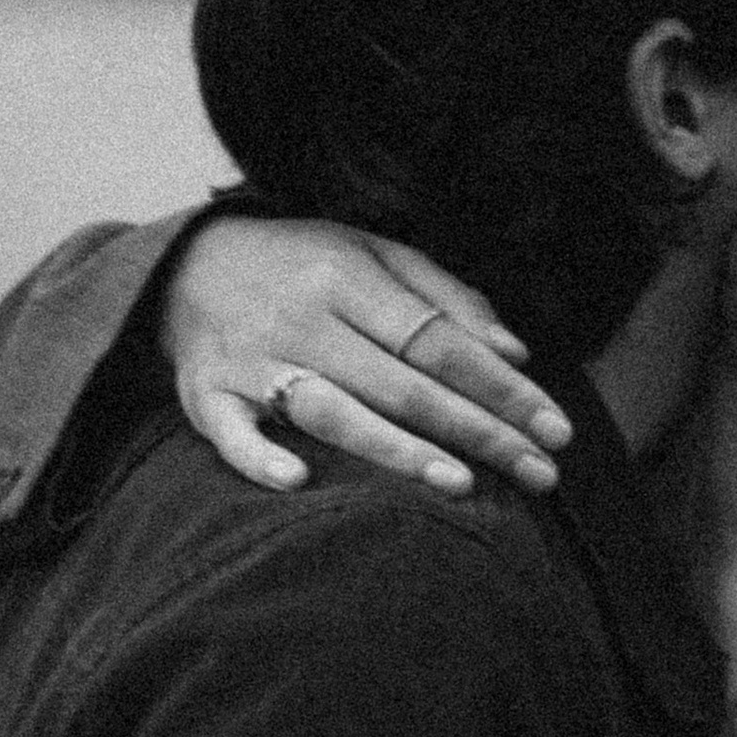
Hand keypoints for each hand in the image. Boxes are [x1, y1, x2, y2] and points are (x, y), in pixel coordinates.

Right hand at [161, 219, 572, 498]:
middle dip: (478, 431)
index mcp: (347, 277)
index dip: (502, 388)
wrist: (183, 262)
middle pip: (402, 383)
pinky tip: (299, 482)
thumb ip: (446, 296)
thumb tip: (514, 352)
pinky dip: (259, 457)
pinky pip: (229, 432)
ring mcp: (251, 359)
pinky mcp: (204, 394)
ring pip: (330, 411)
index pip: (441, 341)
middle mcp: (302, 318)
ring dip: (394, 450)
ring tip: (461, 485)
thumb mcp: (373, 252)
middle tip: (540, 474)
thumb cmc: (300, 261)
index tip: (554, 429)